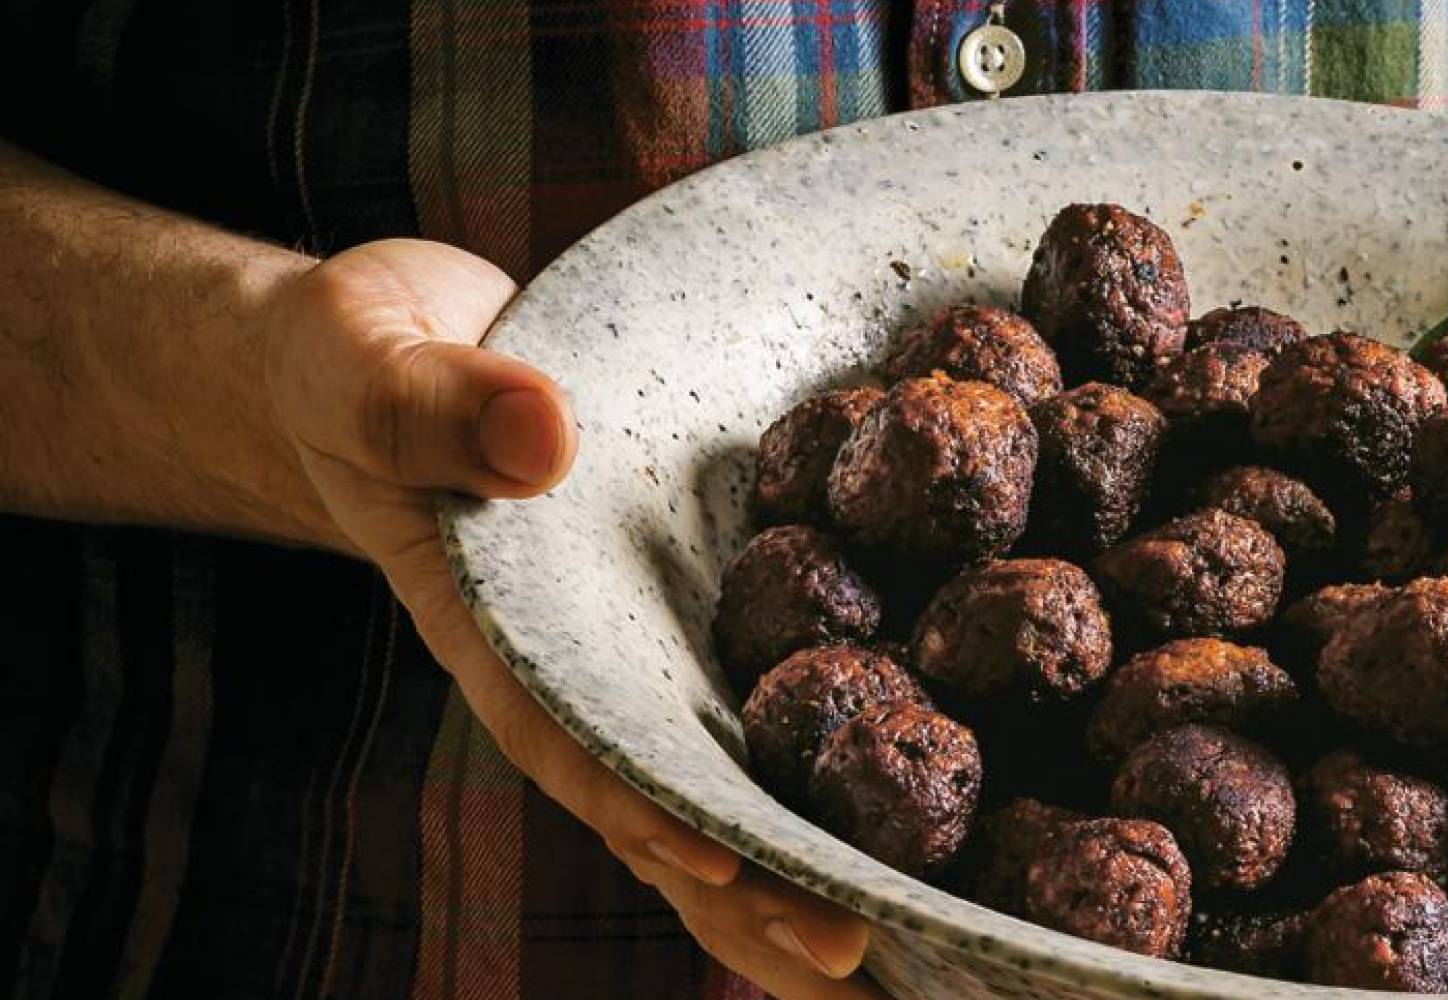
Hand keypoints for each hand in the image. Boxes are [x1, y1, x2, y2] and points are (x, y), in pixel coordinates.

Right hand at [259, 239, 881, 999]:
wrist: (395, 354)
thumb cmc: (356, 369)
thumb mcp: (367, 367)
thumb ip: (436, 404)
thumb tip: (540, 437)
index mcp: (500, 631)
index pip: (572, 738)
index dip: (642, 807)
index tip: (721, 867)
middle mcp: (581, 668)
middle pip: (668, 807)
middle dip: (753, 891)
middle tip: (853, 963)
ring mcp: (643, 655)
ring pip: (727, 783)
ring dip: (804, 871)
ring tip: (907, 959)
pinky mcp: (698, 614)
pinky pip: (767, 701)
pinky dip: (830, 769)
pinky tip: (920, 834)